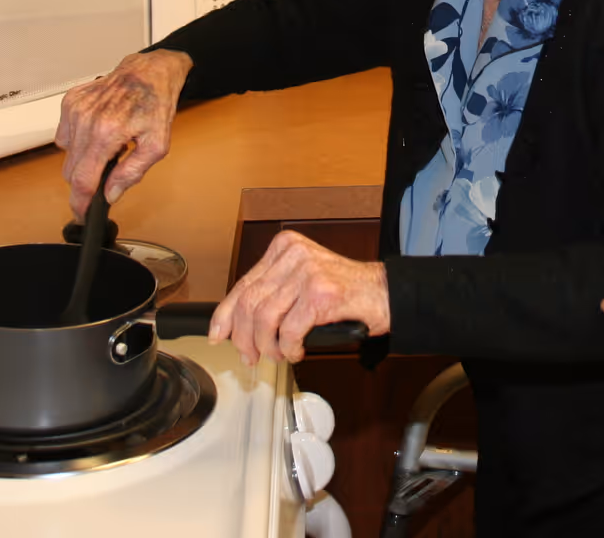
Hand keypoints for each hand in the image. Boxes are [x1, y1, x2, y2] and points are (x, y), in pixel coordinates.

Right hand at [56, 49, 192, 211]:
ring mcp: (75, 109)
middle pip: (71, 170)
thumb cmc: (155, 103)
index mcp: (107, 133)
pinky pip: (64, 134)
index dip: (81, 202)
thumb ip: (132, 172)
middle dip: (85, 180)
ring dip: (83, 158)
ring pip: (66, 154)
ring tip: (107, 145)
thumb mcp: (157, 145)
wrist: (149, 72)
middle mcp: (86, 120)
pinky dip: (78, 140)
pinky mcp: (70, 101)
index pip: (83, 180)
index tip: (82, 213)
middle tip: (107, 172)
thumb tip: (111, 193)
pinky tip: (97, 131)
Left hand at [208, 230, 390, 364]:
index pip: (244, 283)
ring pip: (265, 319)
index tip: (218, 333)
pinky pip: (289, 331)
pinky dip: (289, 348)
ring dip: (268, 346)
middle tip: (250, 356)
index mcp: (285, 247)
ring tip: (278, 354)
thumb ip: (273, 294)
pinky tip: (296, 351)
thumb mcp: (302, 281)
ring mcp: (307, 272)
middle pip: (250, 303)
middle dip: (244, 338)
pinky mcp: (321, 293)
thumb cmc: (345, 292)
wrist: (385, 294)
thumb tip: (237, 324)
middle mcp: (294, 255)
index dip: (226, 314)